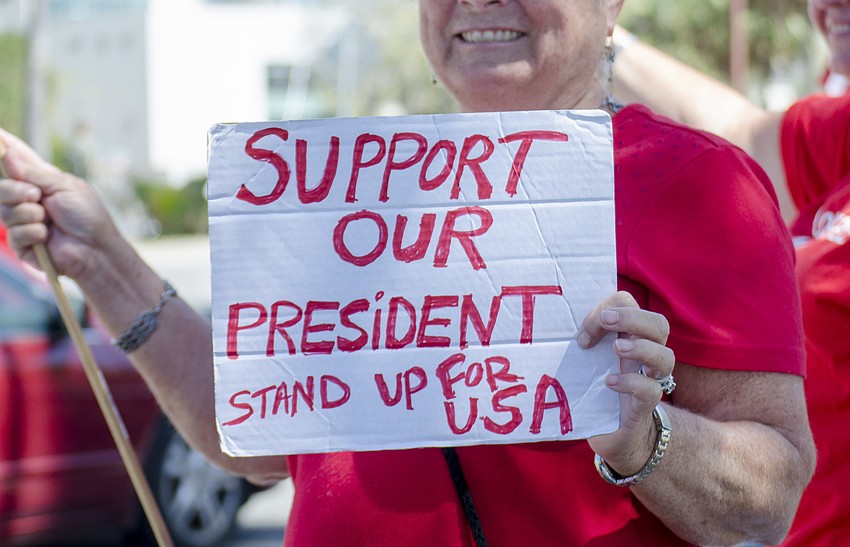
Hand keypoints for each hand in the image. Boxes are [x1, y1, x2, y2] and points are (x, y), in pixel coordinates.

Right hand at [0, 128, 117, 278]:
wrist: (96, 249)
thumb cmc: (87, 217)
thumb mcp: (64, 187)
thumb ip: (34, 173)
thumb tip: (9, 155)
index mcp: (41, 183)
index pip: (18, 162)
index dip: (6, 148)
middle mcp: (29, 201)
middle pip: (1, 188)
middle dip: (14, 190)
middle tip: (35, 196)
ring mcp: (24, 222)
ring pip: (4, 211)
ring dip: (27, 213)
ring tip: (46, 219)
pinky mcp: (23, 244)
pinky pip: (14, 234)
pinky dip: (32, 233)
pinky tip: (46, 236)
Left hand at [579, 291, 674, 476]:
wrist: (611, 433)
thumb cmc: (594, 389)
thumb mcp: (586, 360)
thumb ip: (580, 339)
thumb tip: (551, 322)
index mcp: (629, 338)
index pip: (632, 307)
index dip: (610, 307)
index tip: (584, 330)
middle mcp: (645, 356)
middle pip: (659, 325)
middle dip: (633, 317)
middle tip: (606, 320)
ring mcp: (648, 380)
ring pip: (666, 356)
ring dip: (640, 347)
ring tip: (615, 349)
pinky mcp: (644, 406)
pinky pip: (651, 390)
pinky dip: (631, 382)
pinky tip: (609, 383)